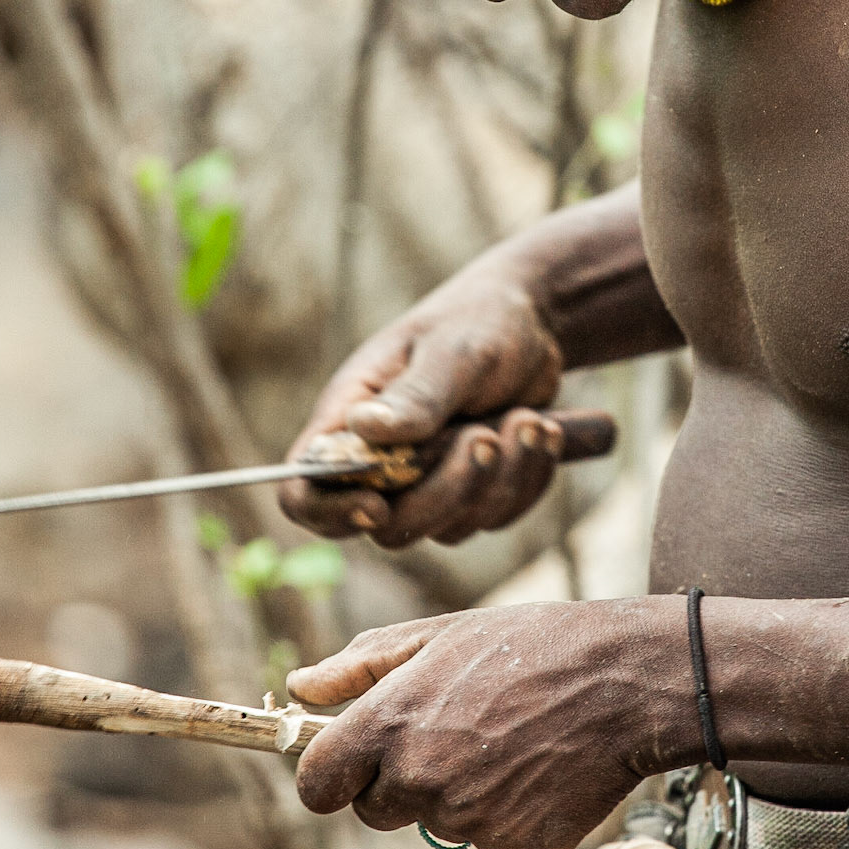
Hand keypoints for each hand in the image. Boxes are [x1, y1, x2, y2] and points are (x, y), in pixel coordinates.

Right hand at [280, 265, 578, 546]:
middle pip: (387, 525)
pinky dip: (526, 480)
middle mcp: (380, 458)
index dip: (328, 511)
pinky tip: (543, 431)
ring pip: (449, 526)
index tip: (377, 506)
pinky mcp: (472, 490)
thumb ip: (415, 396)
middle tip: (486, 436)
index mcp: (350, 416)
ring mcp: (427, 480)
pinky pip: (495, 516)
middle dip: (446, 491)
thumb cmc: (478, 321)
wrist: (534, 324)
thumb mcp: (452, 351)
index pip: (304, 487)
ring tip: (528, 418)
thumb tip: (363, 430)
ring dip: (500, 480)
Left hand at [286, 598, 691, 848]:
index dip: (330, 775)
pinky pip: (485, 836)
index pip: (316, 785)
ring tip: (506, 736)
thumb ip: (360, 666)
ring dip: (455, 791)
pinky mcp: (512, 844)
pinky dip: (502, 809)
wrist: (626, 680)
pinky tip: (535, 764)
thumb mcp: (440, 633)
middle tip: (450, 732)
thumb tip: (299, 687)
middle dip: (396, 781)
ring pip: (434, 820)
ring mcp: (467, 819)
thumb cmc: (530, 643)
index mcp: (391, 725)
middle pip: (374, 809)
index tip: (348, 763)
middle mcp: (421, 779)